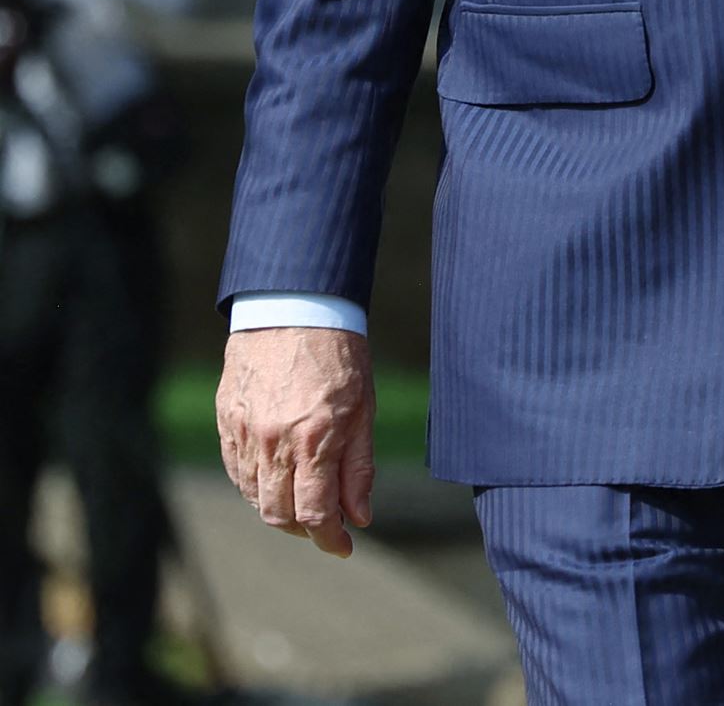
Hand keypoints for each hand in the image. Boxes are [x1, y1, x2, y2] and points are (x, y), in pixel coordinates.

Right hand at [217, 325, 375, 557]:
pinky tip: (275, 482)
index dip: (329, 539)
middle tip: (327, 527)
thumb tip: (359, 516)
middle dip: (305, 530)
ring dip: (279, 511)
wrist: (294, 308)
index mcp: (313, 439)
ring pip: (254, 497)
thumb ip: (359, 467)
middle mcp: (273, 442)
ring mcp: (244, 434)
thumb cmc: (340, 355)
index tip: (344, 547)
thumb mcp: (365, 409)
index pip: (314, 513)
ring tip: (304, 505)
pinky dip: (255, 488)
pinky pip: (236, 472)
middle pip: (279, 514)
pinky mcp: (226, 422)